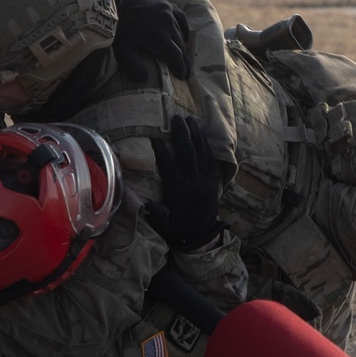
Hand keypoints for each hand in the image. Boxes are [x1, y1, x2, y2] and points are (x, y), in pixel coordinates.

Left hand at [113, 0, 190, 82]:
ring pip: (181, 33)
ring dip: (183, 46)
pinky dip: (184, 28)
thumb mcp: (122, 50)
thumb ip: (133, 66)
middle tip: (186, 71)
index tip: (182, 76)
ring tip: (184, 56)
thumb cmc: (117, 30)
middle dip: (184, 60)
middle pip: (181, 45)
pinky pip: (181, 17)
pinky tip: (184, 36)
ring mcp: (168, 12)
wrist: (114, 4)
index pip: (176, 56)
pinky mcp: (166, 4)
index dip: (180, 68)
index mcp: (158, 36)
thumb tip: (145, 78)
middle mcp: (167, 23)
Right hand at [146, 114, 221, 249]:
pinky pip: (211, 160)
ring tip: (190, 120)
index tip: (154, 138)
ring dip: (196, 135)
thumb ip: (154, 212)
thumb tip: (142, 201)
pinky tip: (201, 136)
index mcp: (179, 193)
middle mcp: (194, 184)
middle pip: (188, 154)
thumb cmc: (178, 230)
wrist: (202, 238)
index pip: (169, 167)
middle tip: (177, 118)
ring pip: (202, 153)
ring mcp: (206, 182)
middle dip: (182, 134)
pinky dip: (206, 146)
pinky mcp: (213, 182)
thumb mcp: (162, 225)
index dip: (161, 151)